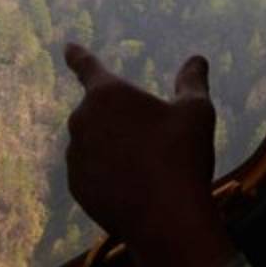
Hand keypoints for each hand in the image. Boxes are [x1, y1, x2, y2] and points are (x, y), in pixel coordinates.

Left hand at [64, 42, 237, 266]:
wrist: (167, 220)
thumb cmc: (182, 157)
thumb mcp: (197, 112)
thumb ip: (192, 82)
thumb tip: (197, 60)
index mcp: (107, 94)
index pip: (88, 67)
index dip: (78, 55)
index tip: (67, 46)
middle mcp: (82, 120)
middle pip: (101, 111)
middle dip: (122, 120)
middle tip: (155, 141)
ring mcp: (75, 156)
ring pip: (96, 142)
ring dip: (115, 147)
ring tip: (149, 168)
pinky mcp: (76, 186)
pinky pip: (92, 171)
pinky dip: (108, 173)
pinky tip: (135, 186)